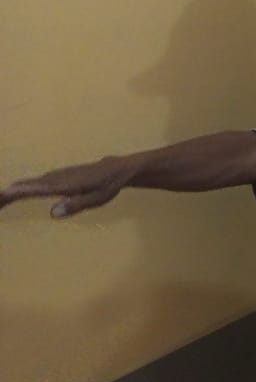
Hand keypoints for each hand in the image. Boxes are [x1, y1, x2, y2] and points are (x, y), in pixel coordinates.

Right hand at [0, 155, 134, 217]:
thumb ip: (76, 205)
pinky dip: (25, 186)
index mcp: (63, 185)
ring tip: (0, 199)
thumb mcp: (97, 198)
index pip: (36, 189)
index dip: (18, 192)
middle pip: (28, 185)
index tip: (2, 195)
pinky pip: (38, 181)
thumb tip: (53, 213)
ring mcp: (58, 175)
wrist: (118, 168)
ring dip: (14, 190)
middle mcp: (57, 178)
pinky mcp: (60, 175)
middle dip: (9, 193)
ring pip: (31, 182)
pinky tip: (18, 189)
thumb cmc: (108, 185)